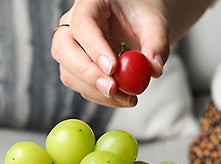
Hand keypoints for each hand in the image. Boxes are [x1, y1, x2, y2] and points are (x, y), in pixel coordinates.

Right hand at [51, 0, 168, 107]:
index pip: (82, 24)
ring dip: (96, 92)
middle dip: (88, 74)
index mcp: (90, 3)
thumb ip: (157, 44)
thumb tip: (154, 70)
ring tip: (127, 97)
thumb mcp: (154, 23)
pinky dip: (101, 98)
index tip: (112, 69)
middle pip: (63, 50)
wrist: (136, 23)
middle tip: (113, 89)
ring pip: (69, 74)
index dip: (94, 48)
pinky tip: (122, 98)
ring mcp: (70, 49)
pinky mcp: (76, 70)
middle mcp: (72, 25)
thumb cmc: (141, 15)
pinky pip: (81, 88)